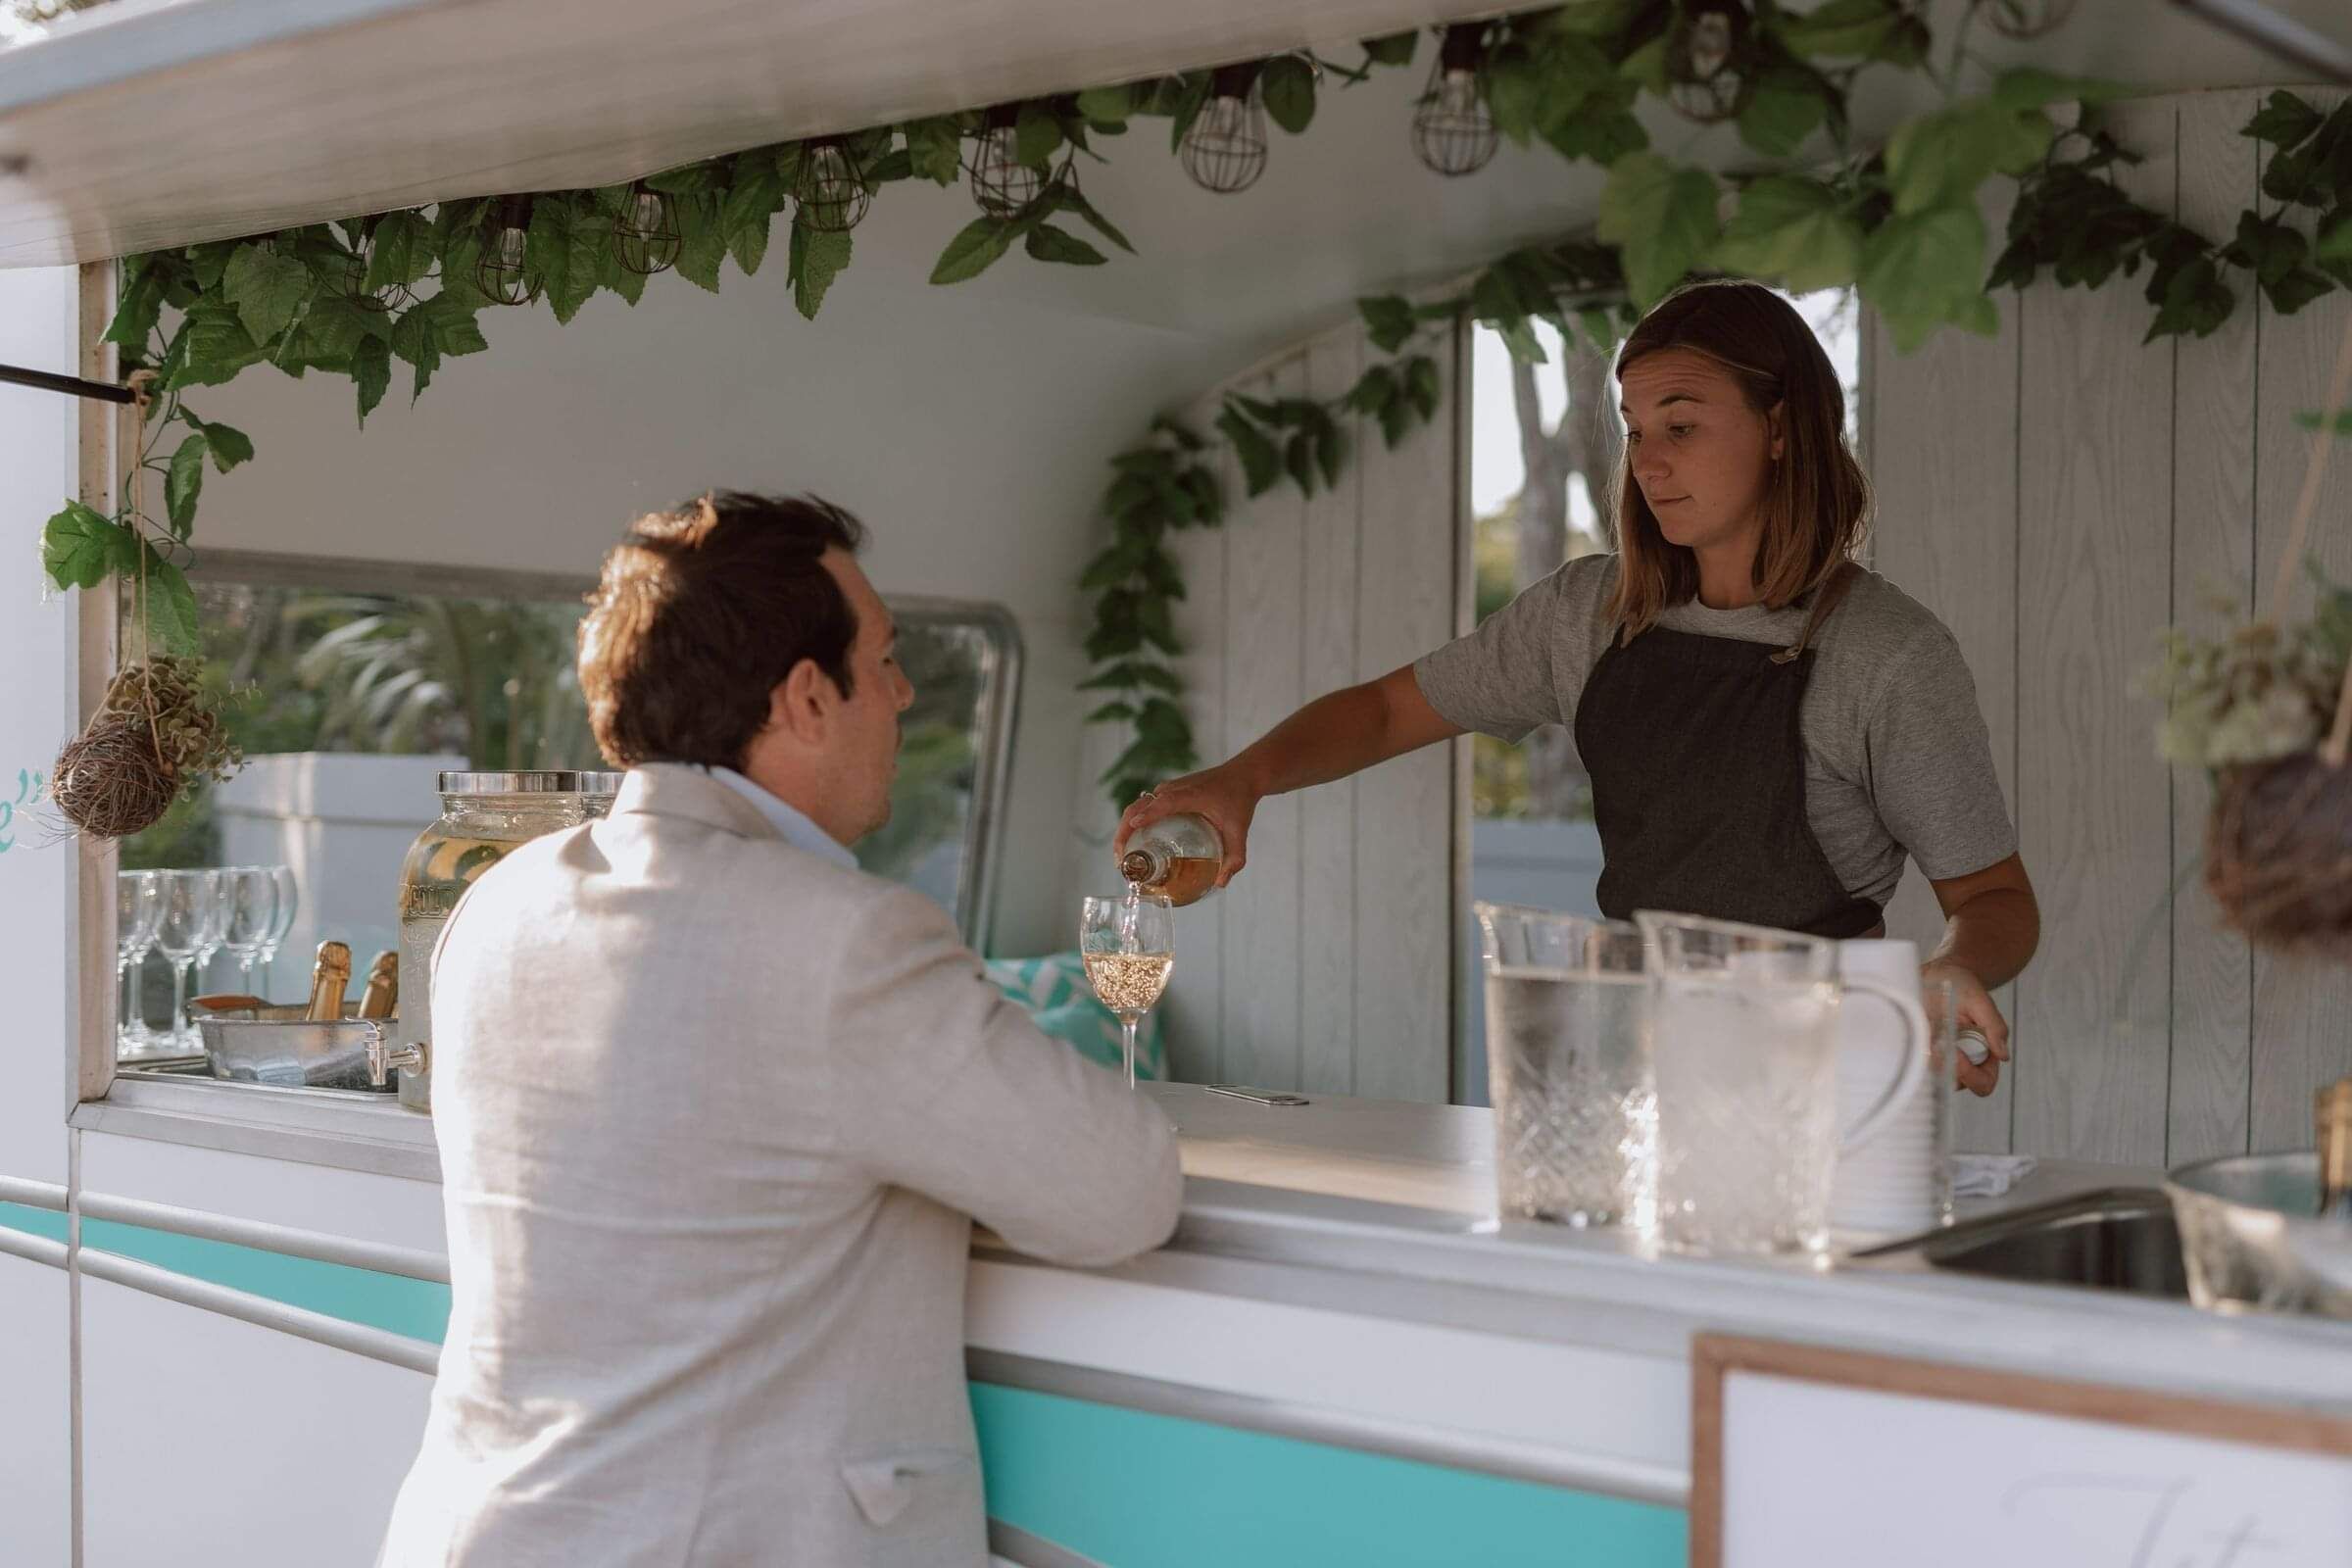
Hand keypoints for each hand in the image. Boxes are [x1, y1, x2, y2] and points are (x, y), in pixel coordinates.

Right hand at [1114, 764, 1260, 887]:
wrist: (1242, 775)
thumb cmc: (1239, 799)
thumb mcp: (1239, 829)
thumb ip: (1235, 856)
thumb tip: (1221, 882)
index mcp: (1190, 795)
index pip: (1162, 803)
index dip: (1147, 814)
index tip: (1132, 827)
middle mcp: (1173, 789)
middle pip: (1139, 806)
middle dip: (1124, 831)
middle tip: (1121, 861)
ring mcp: (1168, 789)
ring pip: (1137, 806)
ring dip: (1125, 828)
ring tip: (1124, 857)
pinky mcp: (1167, 792)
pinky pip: (1144, 806)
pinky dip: (1134, 822)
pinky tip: (1135, 843)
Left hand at [1921, 958, 2007, 1097]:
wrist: (1937, 973)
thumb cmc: (1961, 986)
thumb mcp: (1979, 1000)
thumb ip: (1994, 1026)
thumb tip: (2003, 1056)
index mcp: (1983, 1054)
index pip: (1983, 1083)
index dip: (1971, 1075)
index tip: (1957, 1053)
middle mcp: (1962, 1061)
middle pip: (1954, 1084)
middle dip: (1943, 1067)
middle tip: (1932, 1043)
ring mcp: (1939, 1058)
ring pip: (1932, 1076)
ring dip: (1925, 1060)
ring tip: (1921, 1033)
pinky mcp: (1919, 1050)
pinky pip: (1913, 1063)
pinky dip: (1910, 1052)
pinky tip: (1911, 1033)